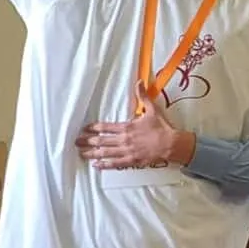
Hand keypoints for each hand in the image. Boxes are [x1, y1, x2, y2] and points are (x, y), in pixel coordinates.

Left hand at [75, 91, 195, 171]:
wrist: (171, 144)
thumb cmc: (162, 127)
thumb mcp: (152, 110)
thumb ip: (143, 97)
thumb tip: (139, 82)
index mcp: (127, 127)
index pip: (106, 127)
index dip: (94, 128)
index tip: (85, 129)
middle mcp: (124, 139)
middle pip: (102, 141)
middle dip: (87, 141)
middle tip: (76, 142)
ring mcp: (127, 151)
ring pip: (105, 153)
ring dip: (92, 153)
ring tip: (81, 153)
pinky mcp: (132, 161)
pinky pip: (115, 164)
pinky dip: (105, 164)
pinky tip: (96, 165)